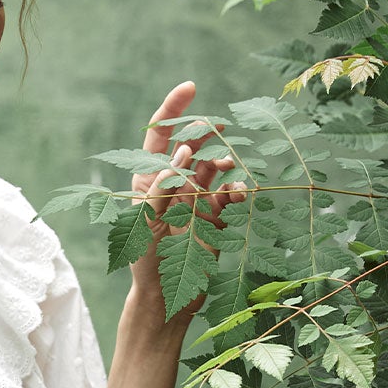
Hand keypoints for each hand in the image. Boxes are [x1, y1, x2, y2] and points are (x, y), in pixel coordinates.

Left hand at [128, 79, 246, 327]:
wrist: (166, 301)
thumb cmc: (146, 262)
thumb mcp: (145, 222)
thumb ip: (162, 187)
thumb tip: (183, 152)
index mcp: (148, 180)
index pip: (158, 135)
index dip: (173, 109)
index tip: (191, 87)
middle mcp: (173, 185)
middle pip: (192, 144)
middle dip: (206, 133)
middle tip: (220, 129)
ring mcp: (195, 199)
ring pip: (215, 167)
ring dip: (224, 161)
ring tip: (230, 167)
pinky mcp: (215, 217)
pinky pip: (230, 193)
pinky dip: (237, 188)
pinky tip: (241, 192)